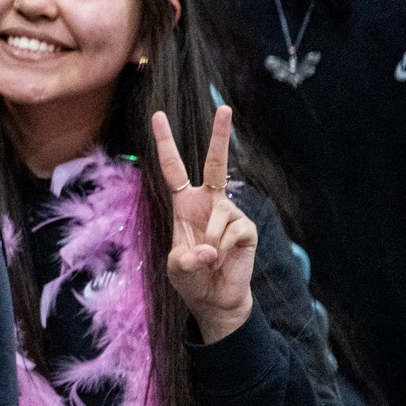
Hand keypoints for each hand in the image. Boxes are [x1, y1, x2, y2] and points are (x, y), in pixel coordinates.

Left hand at [153, 106, 256, 344]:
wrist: (215, 298)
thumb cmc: (191, 278)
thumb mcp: (176, 268)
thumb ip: (186, 260)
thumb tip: (210, 250)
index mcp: (184, 204)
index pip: (173, 168)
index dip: (165, 143)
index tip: (158, 116)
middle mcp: (208, 202)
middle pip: (215, 163)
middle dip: (220, 136)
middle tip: (224, 107)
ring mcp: (229, 213)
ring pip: (221, 216)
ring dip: (212, 242)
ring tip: (210, 258)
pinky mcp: (246, 229)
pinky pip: (235, 231)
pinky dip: (226, 248)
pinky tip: (225, 257)